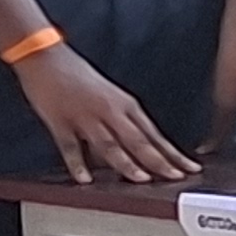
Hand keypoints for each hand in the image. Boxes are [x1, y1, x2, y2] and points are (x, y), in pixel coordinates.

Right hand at [12, 44, 197, 184]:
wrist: (45, 56)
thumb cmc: (78, 76)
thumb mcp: (111, 97)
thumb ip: (123, 123)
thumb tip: (138, 151)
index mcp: (125, 105)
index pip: (154, 135)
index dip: (172, 153)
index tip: (190, 168)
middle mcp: (109, 111)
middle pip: (138, 140)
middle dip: (158, 161)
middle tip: (175, 178)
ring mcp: (85, 117)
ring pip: (110, 144)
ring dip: (127, 163)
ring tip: (141, 179)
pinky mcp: (60, 121)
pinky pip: (70, 147)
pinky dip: (77, 164)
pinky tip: (85, 179)